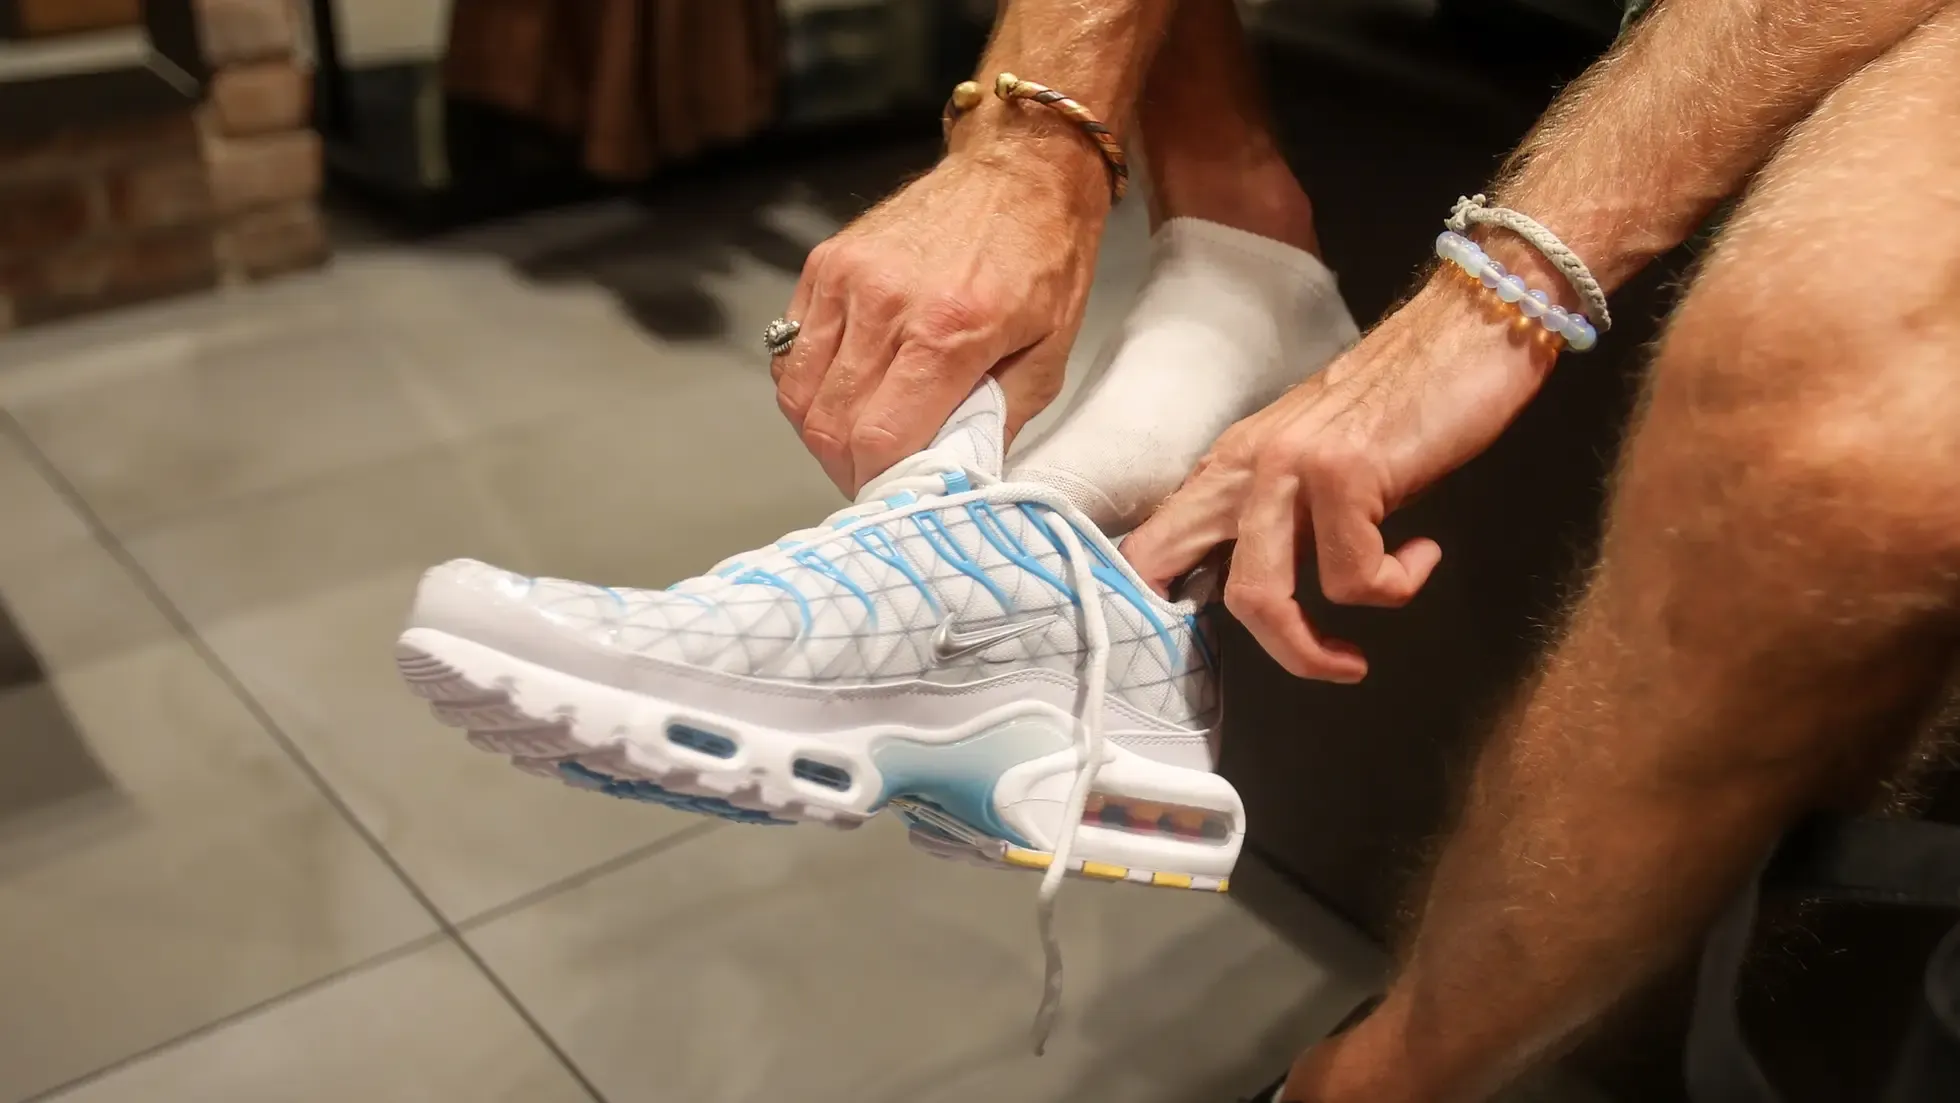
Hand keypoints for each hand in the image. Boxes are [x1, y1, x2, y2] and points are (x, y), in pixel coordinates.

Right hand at [775, 139, 1107, 494]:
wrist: (1021, 169)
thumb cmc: (1044, 259)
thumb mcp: (1049, 354)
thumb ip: (996, 421)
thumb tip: (955, 479)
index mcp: (949, 329)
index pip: (879, 437)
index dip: (879, 483)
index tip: (894, 497)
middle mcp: (887, 302)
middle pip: (829, 423)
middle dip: (848, 468)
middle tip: (876, 478)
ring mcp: (847, 278)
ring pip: (799, 393)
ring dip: (822, 433)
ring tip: (860, 439)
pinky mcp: (826, 263)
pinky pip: (792, 351)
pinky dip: (810, 388)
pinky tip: (846, 393)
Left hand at [1121, 277, 1562, 681]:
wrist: (1471, 324)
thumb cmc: (1406, 404)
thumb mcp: (1322, 465)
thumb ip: (1282, 520)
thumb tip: (1261, 594)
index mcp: (1229, 465)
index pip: (1149, 545)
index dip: (1144, 607)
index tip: (1194, 662)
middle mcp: (1242, 463)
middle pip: (1175, 574)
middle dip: (1233, 643)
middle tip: (1306, 668)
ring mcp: (1287, 464)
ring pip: (1260, 598)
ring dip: (1315, 650)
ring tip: (1357, 652)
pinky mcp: (1344, 471)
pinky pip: (1355, 579)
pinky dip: (1397, 586)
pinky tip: (1422, 556)